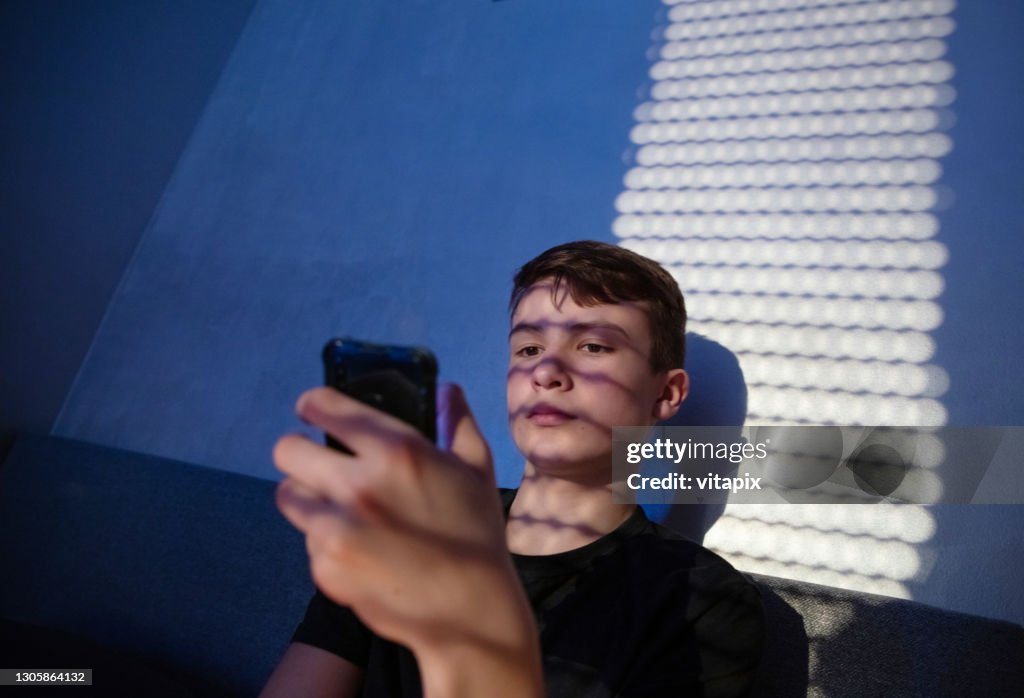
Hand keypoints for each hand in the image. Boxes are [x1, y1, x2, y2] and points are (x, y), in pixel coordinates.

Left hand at [274, 384, 541, 696]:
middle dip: (301, 453)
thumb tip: (443, 390)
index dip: (313, 405)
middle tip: (320, 465)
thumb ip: (456, 422)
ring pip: (290, 495)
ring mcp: (336, 529)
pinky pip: (308, 540)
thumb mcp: (478, 468)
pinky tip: (358, 549)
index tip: (313, 411)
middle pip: (287, 450)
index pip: (324, 407)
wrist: (470, 612)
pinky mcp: (325, 568)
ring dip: (308, 497)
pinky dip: (324, 541)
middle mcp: (357, 485)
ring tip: (336, 508)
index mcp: (397, 451)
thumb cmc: (478, 534)